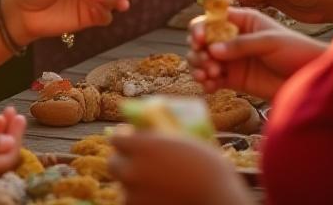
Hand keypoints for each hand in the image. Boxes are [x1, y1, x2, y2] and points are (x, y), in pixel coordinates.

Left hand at [109, 130, 251, 204]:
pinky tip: (157, 198)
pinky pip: (135, 204)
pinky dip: (142, 201)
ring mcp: (134, 195)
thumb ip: (162, 140)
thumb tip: (150, 135)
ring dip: (133, 185)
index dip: (123, 137)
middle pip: (113, 163)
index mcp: (142, 147)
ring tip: (153, 185)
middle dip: (123, 161)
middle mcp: (132, 170)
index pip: (116, 138)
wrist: (218, 201)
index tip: (130, 138)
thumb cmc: (210, 169)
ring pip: (123, 188)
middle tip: (137, 162)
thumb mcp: (184, 143)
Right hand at [187, 8, 324, 99]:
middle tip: (206, 62)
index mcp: (242, 21)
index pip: (213, 19)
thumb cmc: (296, 50)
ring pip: (204, 60)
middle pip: (203, 40)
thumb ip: (242, 45)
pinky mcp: (235, 79)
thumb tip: (212, 49)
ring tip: (208, 76)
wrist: (311, 77)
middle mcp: (233, 38)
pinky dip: (206, 82)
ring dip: (199, 67)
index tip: (199, 40)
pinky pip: (213, 79)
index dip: (201, 27)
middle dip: (198, 50)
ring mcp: (233, 59)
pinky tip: (209, 86)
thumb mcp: (270, 41)